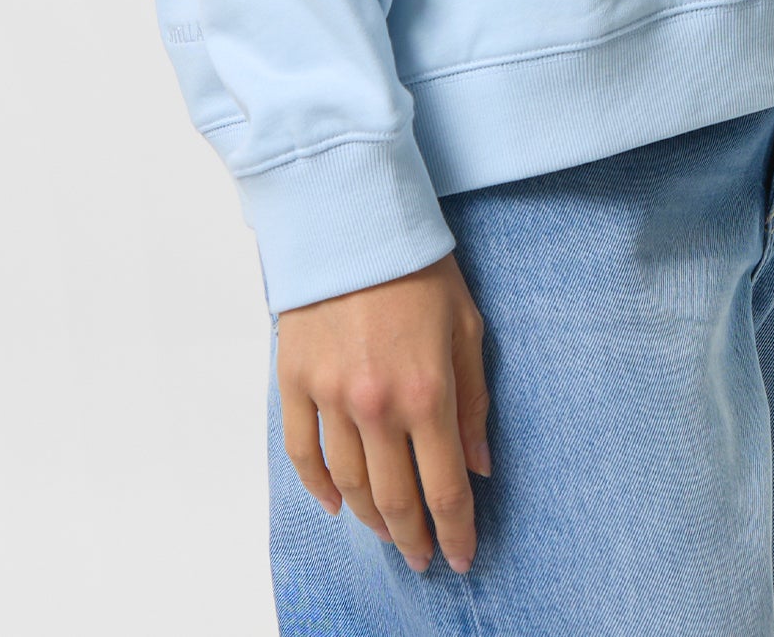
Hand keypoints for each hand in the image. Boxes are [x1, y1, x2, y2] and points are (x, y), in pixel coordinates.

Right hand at [275, 250, 490, 576]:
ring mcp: (330, 395)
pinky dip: (318, 486)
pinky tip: (336, 504)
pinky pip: (302, 451)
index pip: (444, 488)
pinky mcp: (294, 379)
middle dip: (413, 538)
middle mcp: (377, 405)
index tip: (462, 556)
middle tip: (423, 557)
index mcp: (428, 392)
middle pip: (394, 499)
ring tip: (388, 531)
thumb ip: (473, 401)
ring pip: (349, 484)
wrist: (352, 216)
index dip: (456, 531)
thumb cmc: (418, 265)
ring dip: (370, 518)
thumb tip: (479, 465)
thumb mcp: (467, 326)